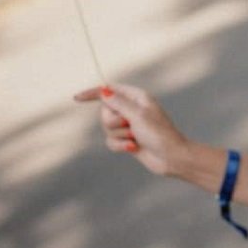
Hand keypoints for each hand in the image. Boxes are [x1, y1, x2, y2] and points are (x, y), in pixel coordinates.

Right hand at [73, 84, 188, 176]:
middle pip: (105, 111)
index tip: (76, 98)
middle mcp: (132, 109)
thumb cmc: (159, 133)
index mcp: (137, 97)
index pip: (110, 90)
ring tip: (136, 138)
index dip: (93, 93)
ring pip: (107, 128)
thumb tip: (104, 90)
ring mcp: (129, 125)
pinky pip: (110, 141)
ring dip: (119, 135)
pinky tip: (134, 148)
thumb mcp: (138, 115)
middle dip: (113, 122)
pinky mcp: (127, 139)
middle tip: (129, 126)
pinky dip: (120, 145)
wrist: (170, 157)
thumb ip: (119, 103)